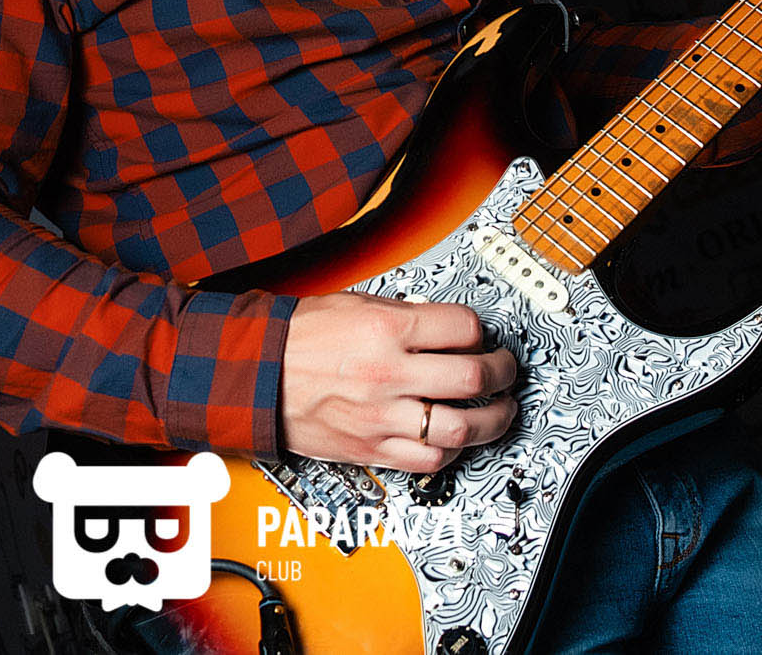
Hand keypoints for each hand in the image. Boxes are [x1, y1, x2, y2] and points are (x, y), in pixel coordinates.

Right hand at [279, 293, 517, 471]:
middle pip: (474, 378)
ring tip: (499, 410)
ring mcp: (382, 417)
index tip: (480, 336)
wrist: (256, 375)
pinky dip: (452, 450)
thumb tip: (445, 326)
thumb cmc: (298, 338)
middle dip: (502, 373)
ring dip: (492, 420)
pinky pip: (429, 459)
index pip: (464, 328)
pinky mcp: (372, 449)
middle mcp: (388, 373)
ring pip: (462, 428)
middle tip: (505, 370)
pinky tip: (457, 437)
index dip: (481, 331)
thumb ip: (404, 315)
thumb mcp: (355, 303)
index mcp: (386, 329)